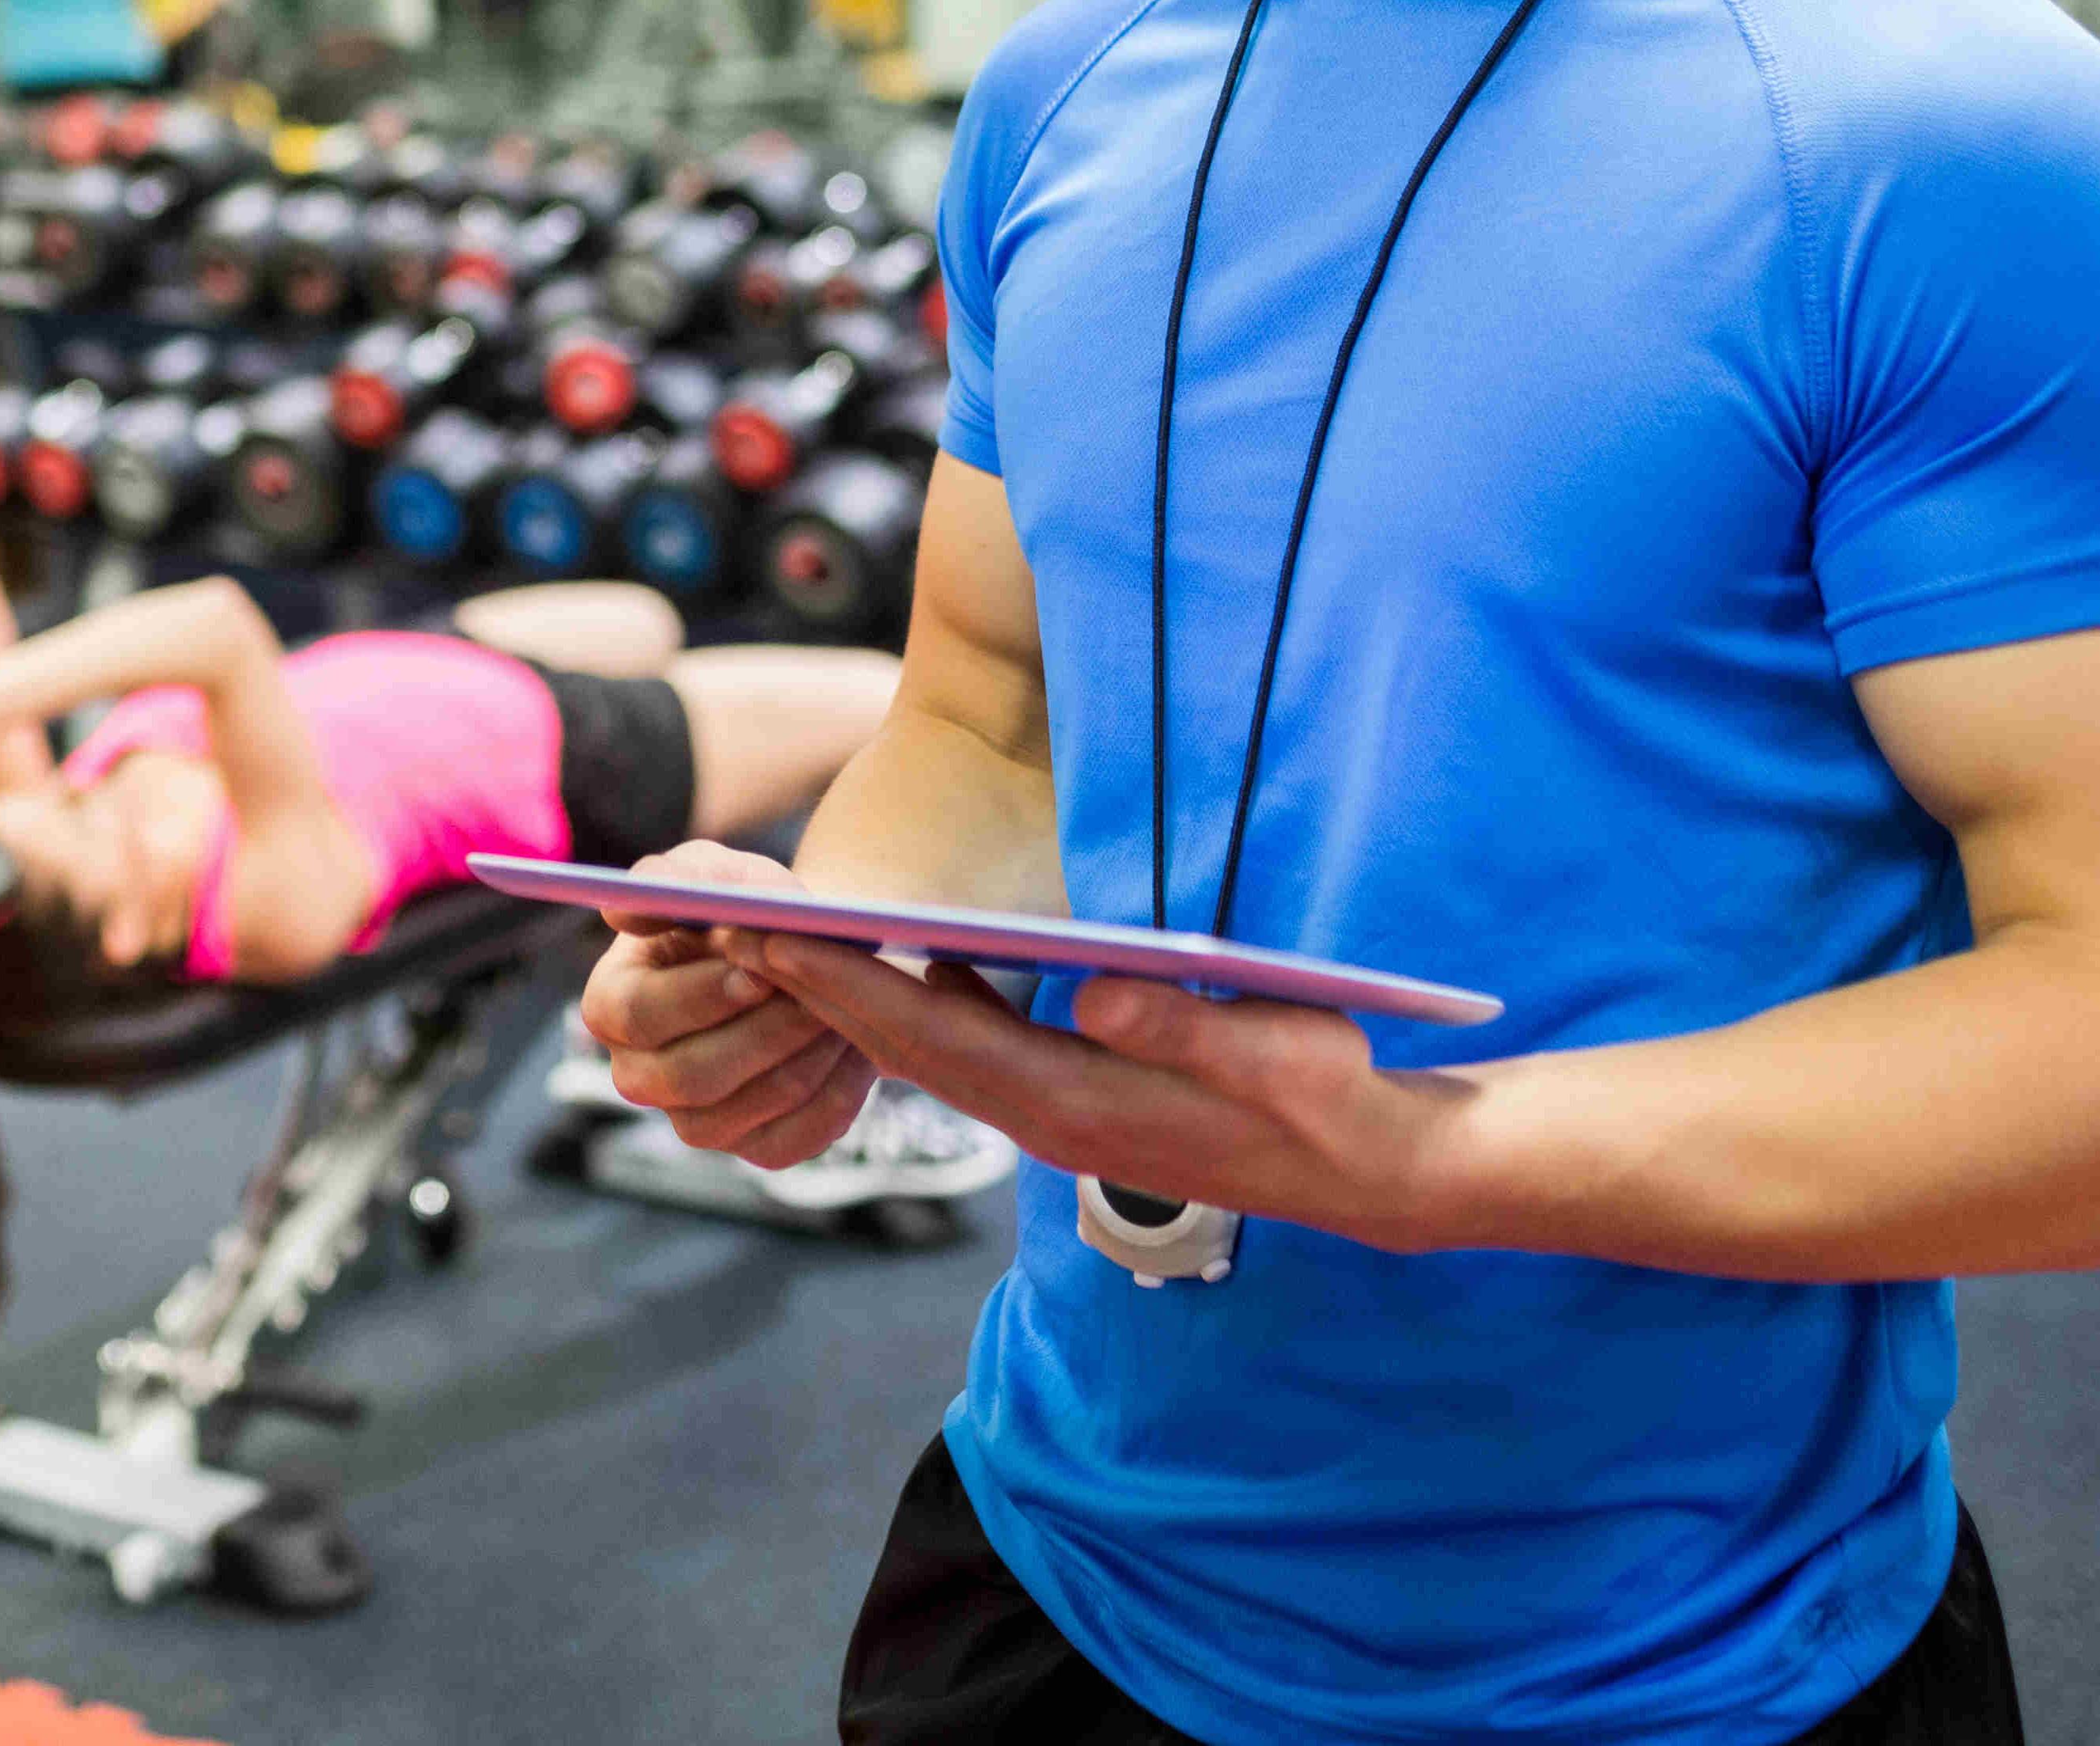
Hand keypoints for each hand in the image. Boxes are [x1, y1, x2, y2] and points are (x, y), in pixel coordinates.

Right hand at [574, 841, 878, 1172]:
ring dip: (808, 1055)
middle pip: (693, 1076)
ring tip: (846, 1009)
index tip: (761, 969)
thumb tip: (621, 914)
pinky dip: (837, 1091)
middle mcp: (639, 1075)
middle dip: (765, 1031)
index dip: (701, 996)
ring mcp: (695, 1122)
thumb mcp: (713, 872)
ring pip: (756, 1105)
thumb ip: (673, 880)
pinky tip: (856, 1046)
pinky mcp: (755, 1148)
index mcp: (609, 1006)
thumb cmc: (744, 905)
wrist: (804, 951)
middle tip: (820, 996)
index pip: (639, 1015)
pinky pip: (799, 1137)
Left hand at [722, 933, 1469, 1252]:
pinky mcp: (1079, 1099)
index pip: (938, 1038)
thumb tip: (1098, 991)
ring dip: (857, 996)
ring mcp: (1061, 1112)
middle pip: (910, 1044)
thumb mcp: (1279, 1055)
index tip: (770, 944)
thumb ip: (1189, 1026)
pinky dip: (921, 1003)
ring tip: (785, 933)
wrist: (1370, 1172)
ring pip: (934, 1047)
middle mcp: (1051, 1114)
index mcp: (1080, 1104)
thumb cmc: (1328, 1101)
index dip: (849, 990)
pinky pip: (976, 1048)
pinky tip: (896, 958)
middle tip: (729, 927)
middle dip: (818, 988)